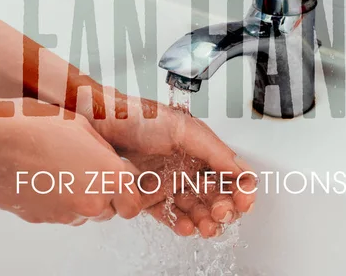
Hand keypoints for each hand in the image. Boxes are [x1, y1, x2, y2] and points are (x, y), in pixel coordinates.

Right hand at [0, 98, 141, 225]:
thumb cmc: (35, 127)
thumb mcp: (83, 127)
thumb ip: (105, 152)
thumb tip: (111, 163)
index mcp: (109, 176)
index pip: (133, 204)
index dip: (127, 193)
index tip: (120, 181)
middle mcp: (91, 202)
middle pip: (109, 210)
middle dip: (103, 194)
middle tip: (86, 169)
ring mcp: (65, 214)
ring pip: (82, 213)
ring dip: (78, 198)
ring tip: (58, 169)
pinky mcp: (41, 219)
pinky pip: (58, 213)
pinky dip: (54, 200)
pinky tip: (41, 177)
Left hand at [76, 87, 256, 237]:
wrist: (103, 122)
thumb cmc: (140, 117)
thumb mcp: (183, 129)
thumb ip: (213, 150)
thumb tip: (240, 170)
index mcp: (203, 151)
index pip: (233, 175)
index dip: (242, 190)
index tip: (243, 201)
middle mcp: (190, 167)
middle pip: (218, 196)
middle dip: (225, 210)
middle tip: (220, 214)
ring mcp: (171, 183)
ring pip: (197, 210)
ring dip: (205, 222)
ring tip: (204, 227)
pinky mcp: (151, 197)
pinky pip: (169, 215)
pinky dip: (179, 224)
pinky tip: (184, 227)